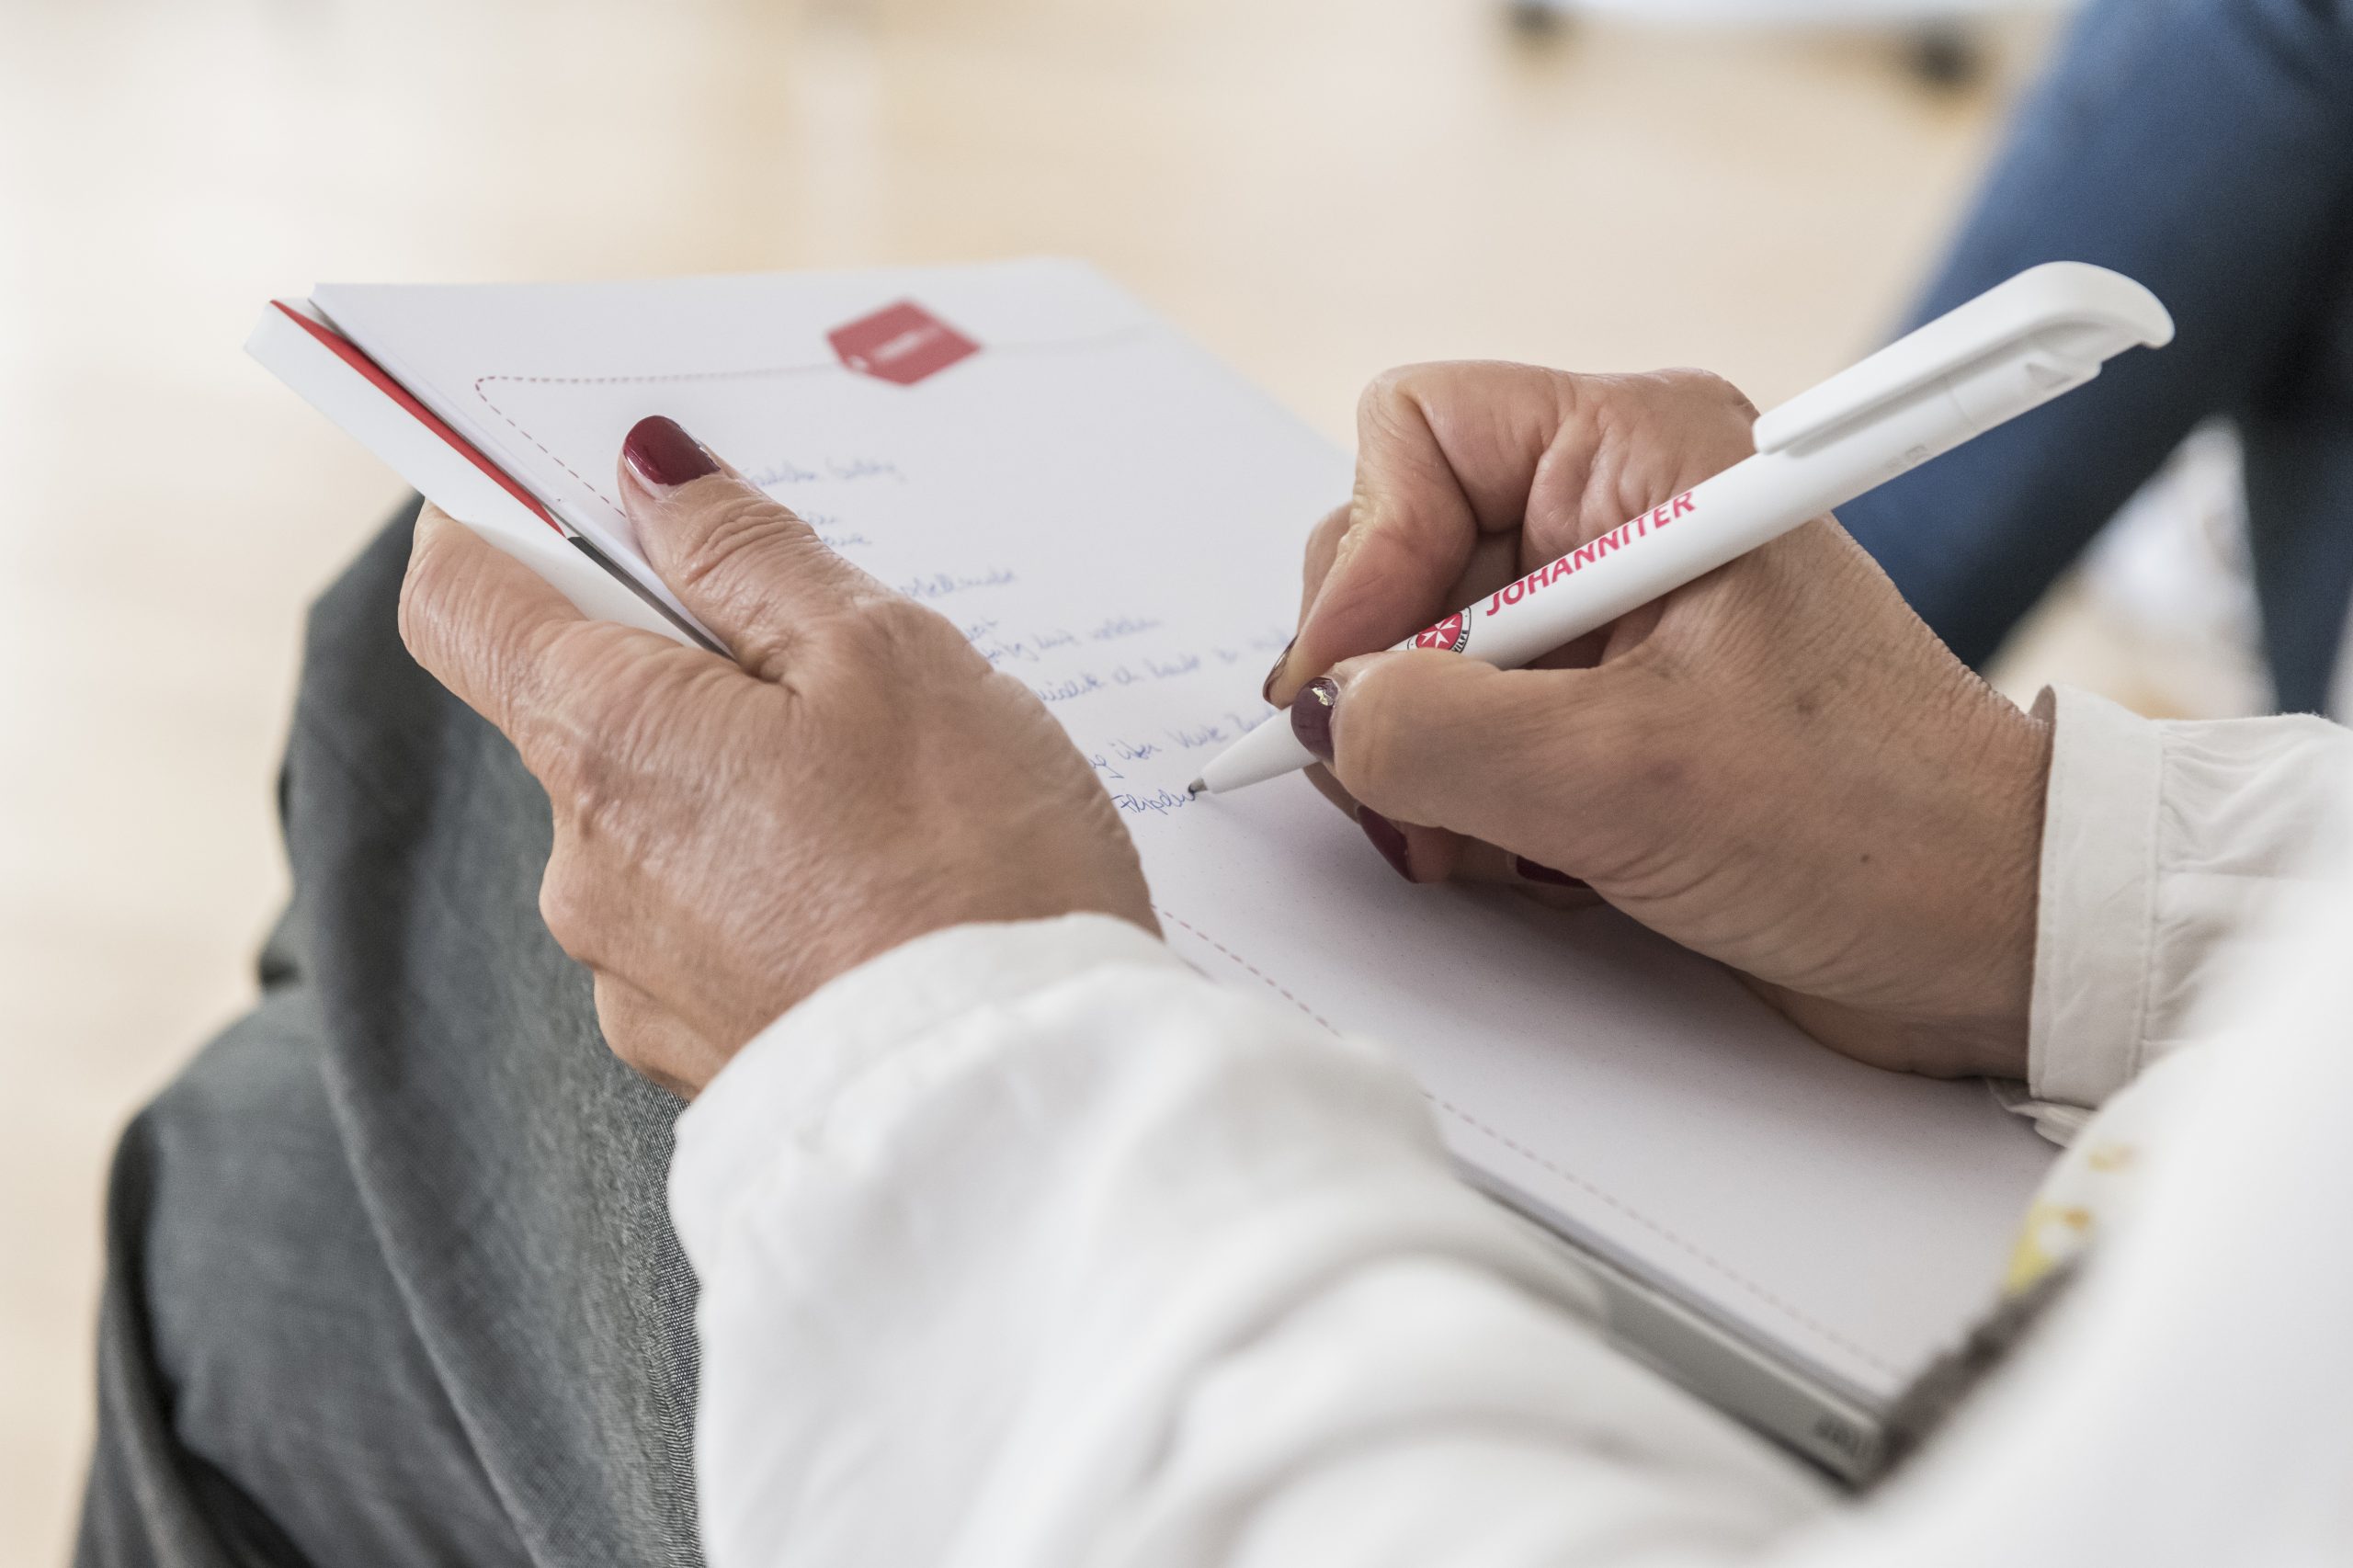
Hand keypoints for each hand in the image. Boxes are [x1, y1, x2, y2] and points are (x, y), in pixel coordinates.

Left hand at [398, 417, 1155, 1095]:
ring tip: (897, 801)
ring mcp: (634, 972)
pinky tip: (888, 890)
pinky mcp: (699, 1047)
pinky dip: (776, 881)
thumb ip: (753, 556)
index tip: (569, 493)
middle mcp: (585, 865)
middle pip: (587, 709)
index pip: (462, 598)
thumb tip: (654, 478)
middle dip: (694, 667)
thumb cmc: (974, 870)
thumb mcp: (890, 658)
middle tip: (839, 666)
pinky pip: (712, 919)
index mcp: (608, 742)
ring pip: (663, 819)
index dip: (498, 522)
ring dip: (746, 781)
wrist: (1022, 1112)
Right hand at [1266, 364, 2047, 1079]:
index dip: (1366, 553)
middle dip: (1386, 677)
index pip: (1415, 431)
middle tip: (1421, 779)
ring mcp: (1602, 616)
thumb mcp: (1625, 779)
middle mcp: (1612, 514)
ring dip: (1421, 758)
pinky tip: (1524, 856)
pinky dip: (1459, 800)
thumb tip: (1326, 713)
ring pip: (1415, 651)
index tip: (1359, 677)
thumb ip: (1438, 729)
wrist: (1986, 935)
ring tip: (1489, 838)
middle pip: (1396, 547)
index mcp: (1643, 454)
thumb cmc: (1872, 827)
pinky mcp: (1599, 705)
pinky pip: (1460, 726)